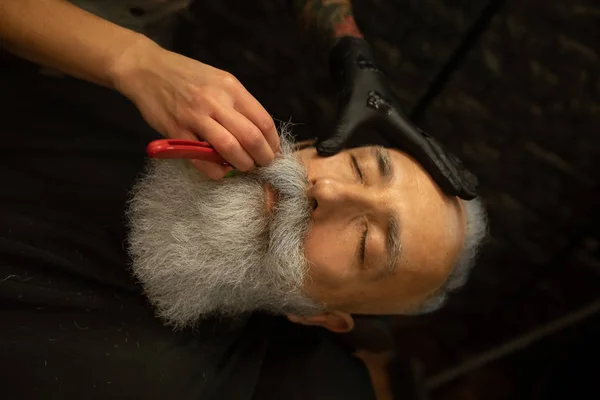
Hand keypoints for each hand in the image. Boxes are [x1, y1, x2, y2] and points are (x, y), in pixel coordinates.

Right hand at [113, 40, 279, 178]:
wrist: (146, 69)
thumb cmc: (187, 76)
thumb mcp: (219, 80)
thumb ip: (238, 103)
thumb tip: (260, 132)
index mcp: (230, 88)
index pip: (262, 121)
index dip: (273, 142)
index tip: (274, 152)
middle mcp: (215, 101)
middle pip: (251, 137)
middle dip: (263, 157)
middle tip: (263, 165)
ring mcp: (195, 117)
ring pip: (230, 149)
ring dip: (242, 164)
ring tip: (244, 167)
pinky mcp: (176, 131)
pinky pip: (201, 159)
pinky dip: (216, 171)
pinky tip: (220, 171)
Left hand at [319, 37, 477, 199]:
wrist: (361, 71)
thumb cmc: (355, 91)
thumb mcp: (346, 112)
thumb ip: (337, 133)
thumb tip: (323, 151)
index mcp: (402, 127)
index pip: (427, 154)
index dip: (443, 172)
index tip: (458, 188)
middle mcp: (410, 129)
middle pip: (439, 155)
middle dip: (456, 174)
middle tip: (472, 194)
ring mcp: (410, 129)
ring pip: (437, 152)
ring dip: (453, 168)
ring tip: (470, 185)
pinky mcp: (405, 130)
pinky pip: (428, 149)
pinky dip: (440, 161)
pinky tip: (445, 171)